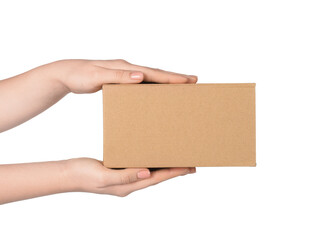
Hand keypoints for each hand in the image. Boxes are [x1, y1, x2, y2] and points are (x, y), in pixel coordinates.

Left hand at [52, 59, 197, 93]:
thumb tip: (141, 76)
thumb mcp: (98, 76)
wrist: (68, 73)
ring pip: (151, 77)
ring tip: (181, 86)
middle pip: (156, 73)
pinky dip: (153, 86)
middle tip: (193, 81)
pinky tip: (157, 92)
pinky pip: (142, 83)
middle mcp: (129, 69)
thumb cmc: (81, 75)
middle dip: (175, 77)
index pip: (153, 73)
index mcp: (126, 68)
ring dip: (166, 81)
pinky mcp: (122, 80)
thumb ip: (119, 77)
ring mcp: (126, 73)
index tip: (188, 80)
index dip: (171, 77)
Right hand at [66, 158, 195, 196]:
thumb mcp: (104, 176)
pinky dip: (151, 162)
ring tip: (178, 161)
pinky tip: (154, 157)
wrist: (69, 174)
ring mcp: (125, 178)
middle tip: (191, 165)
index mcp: (128, 186)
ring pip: (151, 172)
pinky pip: (140, 167)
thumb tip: (147, 173)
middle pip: (158, 177)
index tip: (189, 167)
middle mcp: (130, 184)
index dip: (174, 173)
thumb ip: (125, 176)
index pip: (157, 179)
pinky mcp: (120, 171)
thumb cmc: (84, 175)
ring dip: (165, 167)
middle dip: (175, 171)